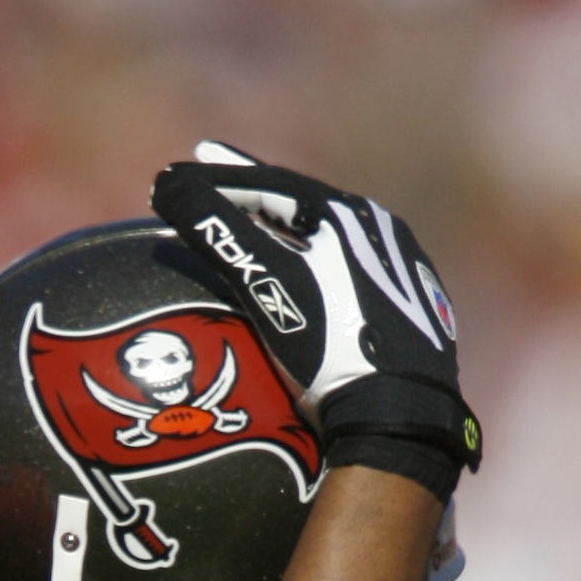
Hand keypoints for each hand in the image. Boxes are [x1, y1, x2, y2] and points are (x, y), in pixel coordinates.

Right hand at [150, 142, 479, 502]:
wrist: (400, 413)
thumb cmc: (329, 345)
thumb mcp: (266, 286)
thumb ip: (217, 233)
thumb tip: (167, 182)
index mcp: (347, 215)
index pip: (273, 186)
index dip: (223, 176)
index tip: (185, 167)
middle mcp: (380, 231)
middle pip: (305, 207)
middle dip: (257, 195)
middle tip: (217, 181)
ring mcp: (402, 271)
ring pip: (334, 240)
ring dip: (292, 230)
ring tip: (261, 227)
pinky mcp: (414, 311)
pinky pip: (356, 277)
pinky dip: (323, 270)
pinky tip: (314, 281)